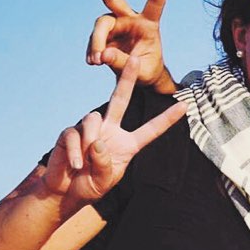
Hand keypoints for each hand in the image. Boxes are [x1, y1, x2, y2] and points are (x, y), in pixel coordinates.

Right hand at [44, 54, 183, 205]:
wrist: (65, 191)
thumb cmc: (90, 186)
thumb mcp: (105, 181)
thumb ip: (106, 164)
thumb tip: (97, 141)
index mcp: (127, 144)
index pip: (150, 129)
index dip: (166, 119)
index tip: (184, 105)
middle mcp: (110, 131)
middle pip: (120, 99)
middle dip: (127, 78)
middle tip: (136, 59)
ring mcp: (90, 129)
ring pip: (93, 119)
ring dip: (90, 141)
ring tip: (85, 164)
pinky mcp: (70, 132)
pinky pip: (75, 135)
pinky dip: (76, 152)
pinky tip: (76, 165)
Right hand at [83, 0, 174, 92]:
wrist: (139, 76)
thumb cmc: (147, 70)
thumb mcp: (141, 72)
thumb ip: (125, 63)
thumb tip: (103, 55)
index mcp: (149, 24)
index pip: (155, 3)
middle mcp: (130, 19)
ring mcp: (115, 25)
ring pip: (100, 26)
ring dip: (96, 43)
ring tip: (97, 62)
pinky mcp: (104, 34)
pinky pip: (94, 40)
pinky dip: (92, 52)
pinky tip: (93, 62)